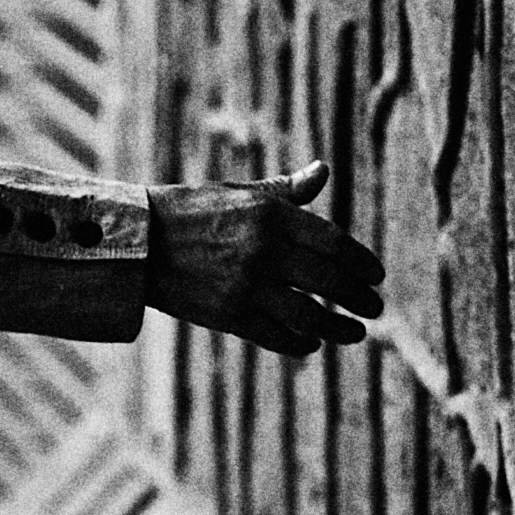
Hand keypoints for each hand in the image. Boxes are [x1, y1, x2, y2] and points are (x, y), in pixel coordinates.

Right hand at [148, 161, 381, 361]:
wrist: (138, 242)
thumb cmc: (191, 211)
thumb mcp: (240, 192)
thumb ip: (286, 189)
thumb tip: (323, 171)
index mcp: (270, 215)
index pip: (335, 243)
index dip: (362, 263)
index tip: (376, 276)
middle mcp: (264, 250)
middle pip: (329, 281)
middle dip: (358, 298)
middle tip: (374, 308)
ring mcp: (246, 285)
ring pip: (309, 316)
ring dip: (338, 328)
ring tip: (354, 333)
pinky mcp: (228, 315)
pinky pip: (278, 336)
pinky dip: (301, 343)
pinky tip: (312, 343)